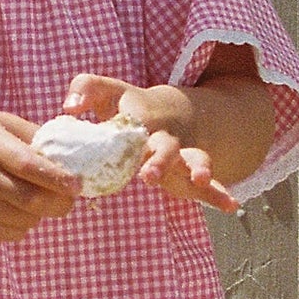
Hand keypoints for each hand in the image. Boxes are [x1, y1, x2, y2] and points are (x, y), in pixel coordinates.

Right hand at [0, 109, 82, 242]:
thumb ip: (32, 135)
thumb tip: (68, 151)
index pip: (29, 167)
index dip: (57, 179)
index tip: (78, 185)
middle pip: (31, 201)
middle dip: (60, 203)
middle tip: (69, 196)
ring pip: (26, 220)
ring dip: (42, 213)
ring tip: (39, 196)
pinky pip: (11, 233)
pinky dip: (25, 224)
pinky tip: (20, 208)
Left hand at [62, 75, 241, 215]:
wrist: (176, 111)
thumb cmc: (129, 106)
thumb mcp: (108, 92)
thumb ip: (85, 91)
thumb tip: (68, 109)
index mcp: (142, 115)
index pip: (131, 114)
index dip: (122, 119)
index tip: (107, 130)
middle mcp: (165, 133)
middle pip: (165, 145)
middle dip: (159, 159)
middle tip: (148, 176)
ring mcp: (183, 152)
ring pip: (193, 159)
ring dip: (198, 168)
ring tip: (199, 179)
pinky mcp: (192, 170)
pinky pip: (210, 184)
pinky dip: (220, 195)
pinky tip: (231, 206)